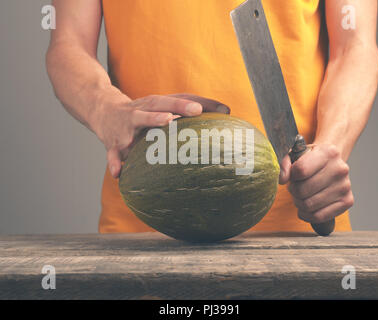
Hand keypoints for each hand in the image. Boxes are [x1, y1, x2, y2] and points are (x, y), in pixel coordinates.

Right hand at [93, 91, 229, 177]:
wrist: (103, 111)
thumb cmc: (144, 110)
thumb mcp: (164, 104)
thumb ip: (194, 105)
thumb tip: (227, 111)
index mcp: (151, 104)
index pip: (168, 101)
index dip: (182, 105)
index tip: (198, 109)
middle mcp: (136, 115)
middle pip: (150, 112)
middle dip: (163, 115)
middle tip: (176, 116)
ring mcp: (123, 131)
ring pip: (131, 135)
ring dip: (138, 137)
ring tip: (148, 137)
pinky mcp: (112, 146)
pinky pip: (112, 156)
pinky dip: (114, 164)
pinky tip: (119, 174)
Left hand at [279, 144, 353, 223]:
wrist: (330, 163)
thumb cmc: (310, 159)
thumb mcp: (295, 154)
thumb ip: (283, 163)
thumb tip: (282, 178)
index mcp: (328, 152)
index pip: (300, 170)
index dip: (291, 176)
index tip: (293, 175)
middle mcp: (340, 169)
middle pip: (303, 191)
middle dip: (293, 191)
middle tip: (296, 187)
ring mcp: (345, 186)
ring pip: (309, 205)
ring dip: (299, 203)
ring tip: (302, 195)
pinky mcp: (347, 201)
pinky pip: (319, 216)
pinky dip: (307, 214)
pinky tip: (306, 206)